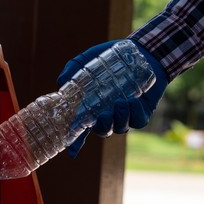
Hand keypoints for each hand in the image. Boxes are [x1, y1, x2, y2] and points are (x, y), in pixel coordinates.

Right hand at [57, 39, 167, 157]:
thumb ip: (74, 68)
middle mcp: (109, 114)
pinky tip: (133, 101)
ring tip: (120, 102)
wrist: (141, 51)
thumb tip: (61, 82)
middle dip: (102, 127)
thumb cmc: (112, 57)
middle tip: (103, 114)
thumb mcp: (89, 59)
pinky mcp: (141, 112)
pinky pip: (138, 121)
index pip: (82, 128)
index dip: (76, 142)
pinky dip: (134, 113)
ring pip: (120, 128)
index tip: (72, 152)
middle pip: (102, 131)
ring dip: (119, 118)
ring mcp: (125, 115)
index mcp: (93, 107)